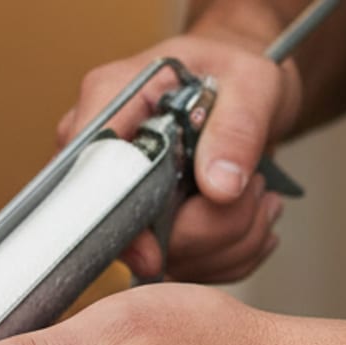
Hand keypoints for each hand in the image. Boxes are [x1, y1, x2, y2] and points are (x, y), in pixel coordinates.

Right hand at [57, 33, 302, 283]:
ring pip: (167, 258)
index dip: (121, 223)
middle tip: (250, 189)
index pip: (90, 176)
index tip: (156, 250)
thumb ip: (237, 128)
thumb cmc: (235, 75)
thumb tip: (218, 185)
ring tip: (255, 193)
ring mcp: (122, 196)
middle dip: (206, 227)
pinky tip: (248, 216)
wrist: (243, 93)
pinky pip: (187, 267)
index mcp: (111, 101)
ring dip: (228, 241)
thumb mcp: (252, 84)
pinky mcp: (149, 229)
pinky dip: (230, 253)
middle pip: (132, 231)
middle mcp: (105, 153)